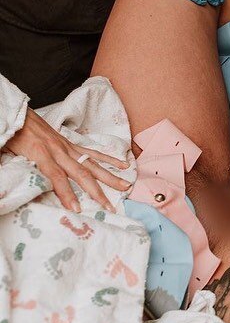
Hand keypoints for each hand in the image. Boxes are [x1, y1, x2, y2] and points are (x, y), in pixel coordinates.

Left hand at [4, 109, 130, 212]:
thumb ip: (18, 170)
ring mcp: (67, 146)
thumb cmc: (10, 134)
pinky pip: (93, 152)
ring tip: (125, 186)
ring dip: (110, 176)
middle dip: (97, 192)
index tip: (77, 209)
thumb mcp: (8, 153)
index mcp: (41, 153)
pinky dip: (109, 158)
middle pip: (82, 173)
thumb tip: (19, 187)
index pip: (57, 177)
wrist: (15, 113)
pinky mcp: (71, 144)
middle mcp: (59, 150)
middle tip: (110, 207)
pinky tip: (123, 164)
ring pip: (92, 164)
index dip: (67, 194)